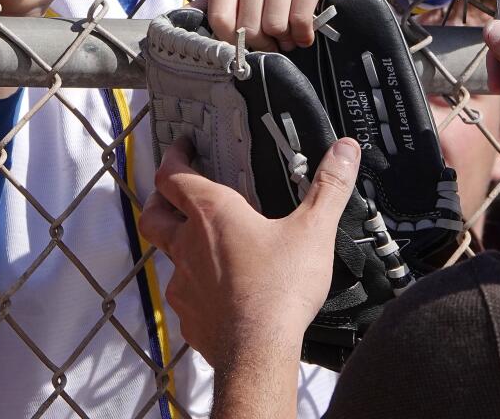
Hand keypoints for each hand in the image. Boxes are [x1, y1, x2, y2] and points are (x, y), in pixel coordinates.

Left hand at [139, 136, 360, 367]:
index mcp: (211, 214)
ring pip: (168, 256)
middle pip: (154, 214)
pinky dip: (196, 287)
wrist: (258, 354)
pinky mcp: (188, 317)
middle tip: (175, 192)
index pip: (173, 174)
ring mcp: (182, 284)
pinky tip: (218, 293)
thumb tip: (346, 147)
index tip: (183, 146)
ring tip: (207, 247)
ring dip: (180, 246)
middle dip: (160, 199)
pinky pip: (184, 295)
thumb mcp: (313, 230)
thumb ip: (328, 187)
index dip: (174, 156)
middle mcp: (187, 245)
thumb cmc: (281, 287)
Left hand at [198, 0, 384, 49]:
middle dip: (263, 44)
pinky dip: (303, 36)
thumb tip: (179, 25)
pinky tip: (304, 33)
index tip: (246, 45)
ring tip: (288, 35)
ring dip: (284, 41)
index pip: (220, 20)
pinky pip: (300, 20)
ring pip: (275, 26)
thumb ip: (216, 3)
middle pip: (249, 27)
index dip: (233, 41)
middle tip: (273, 42)